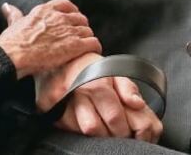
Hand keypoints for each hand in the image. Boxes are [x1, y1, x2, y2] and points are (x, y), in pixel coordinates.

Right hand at [0, 0, 100, 78]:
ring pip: (88, 30)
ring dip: (87, 38)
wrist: (15, 54)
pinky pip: (93, 43)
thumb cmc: (13, 41)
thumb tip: (7, 6)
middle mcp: (60, 17)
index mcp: (46, 10)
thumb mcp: (14, 23)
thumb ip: (14, 14)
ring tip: (85, 46)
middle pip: (80, 18)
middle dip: (81, 26)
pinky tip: (93, 52)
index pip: (66, 4)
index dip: (72, 11)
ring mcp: (68, 31)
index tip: (72, 17)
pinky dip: (95, 47)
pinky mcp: (75, 45)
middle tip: (79, 35)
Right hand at [37, 53, 162, 141]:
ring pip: (81, 132)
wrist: (62, 58)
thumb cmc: (91, 65)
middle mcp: (76, 92)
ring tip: (102, 123)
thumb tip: (138, 104)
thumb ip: (128, 88)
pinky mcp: (52, 111)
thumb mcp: (114, 70)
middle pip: (96, 128)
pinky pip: (70, 130)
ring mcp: (60, 103)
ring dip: (96, 133)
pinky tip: (87, 119)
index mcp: (96, 82)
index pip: (113, 117)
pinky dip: (81, 129)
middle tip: (117, 129)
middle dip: (110, 133)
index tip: (129, 130)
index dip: (125, 128)